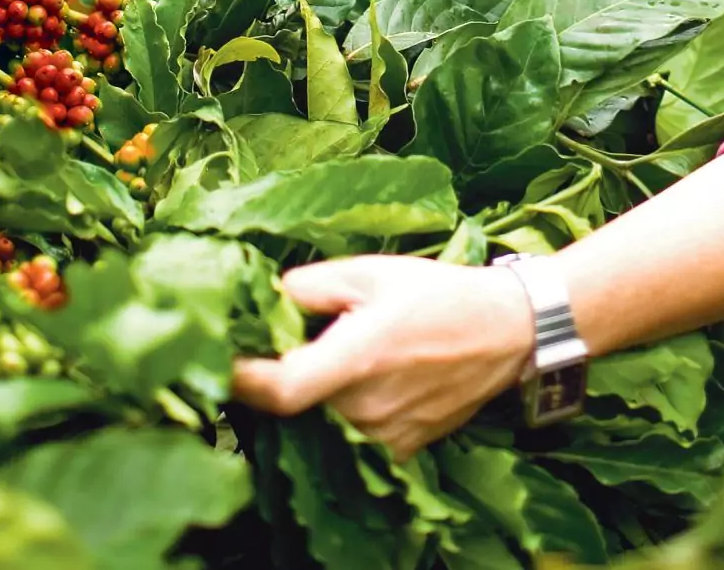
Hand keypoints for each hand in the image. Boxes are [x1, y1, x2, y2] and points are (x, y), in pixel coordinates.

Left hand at [229, 256, 534, 461]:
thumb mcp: (371, 272)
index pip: (280, 390)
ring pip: (319, 430)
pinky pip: (350, 442)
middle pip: (292, 413)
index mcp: (356, 359)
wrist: (505, 332)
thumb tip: (266, 298)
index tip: (218, 362)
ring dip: (305, 405)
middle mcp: (366, 409)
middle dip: (271, 385)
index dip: (240, 381)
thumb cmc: (437, 295)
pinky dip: (336, 420)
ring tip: (308, 366)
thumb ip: (310, 285)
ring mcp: (385, 437)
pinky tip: (344, 388)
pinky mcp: (401, 451)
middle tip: (262, 353)